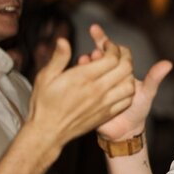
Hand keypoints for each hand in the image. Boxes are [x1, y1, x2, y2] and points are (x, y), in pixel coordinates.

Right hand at [27, 25, 135, 147]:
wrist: (48, 133)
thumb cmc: (44, 104)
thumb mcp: (45, 77)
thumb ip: (58, 58)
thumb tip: (63, 40)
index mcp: (83, 78)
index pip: (111, 58)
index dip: (113, 47)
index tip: (107, 45)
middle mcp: (97, 90)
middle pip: (125, 68)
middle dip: (125, 56)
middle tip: (119, 52)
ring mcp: (104, 104)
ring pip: (129, 84)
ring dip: (129, 73)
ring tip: (121, 67)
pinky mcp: (107, 114)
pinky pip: (127, 100)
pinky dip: (128, 89)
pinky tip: (120, 84)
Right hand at [91, 24, 171, 140]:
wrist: (126, 131)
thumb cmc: (139, 108)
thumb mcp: (147, 93)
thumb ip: (154, 78)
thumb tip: (169, 63)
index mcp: (118, 70)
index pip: (110, 51)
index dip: (103, 40)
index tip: (94, 29)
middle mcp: (106, 75)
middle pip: (99, 58)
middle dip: (96, 52)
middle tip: (95, 51)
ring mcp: (95, 86)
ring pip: (89, 70)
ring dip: (87, 63)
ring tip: (85, 59)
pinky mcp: (88, 98)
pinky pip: (83, 87)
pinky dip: (81, 78)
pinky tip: (80, 73)